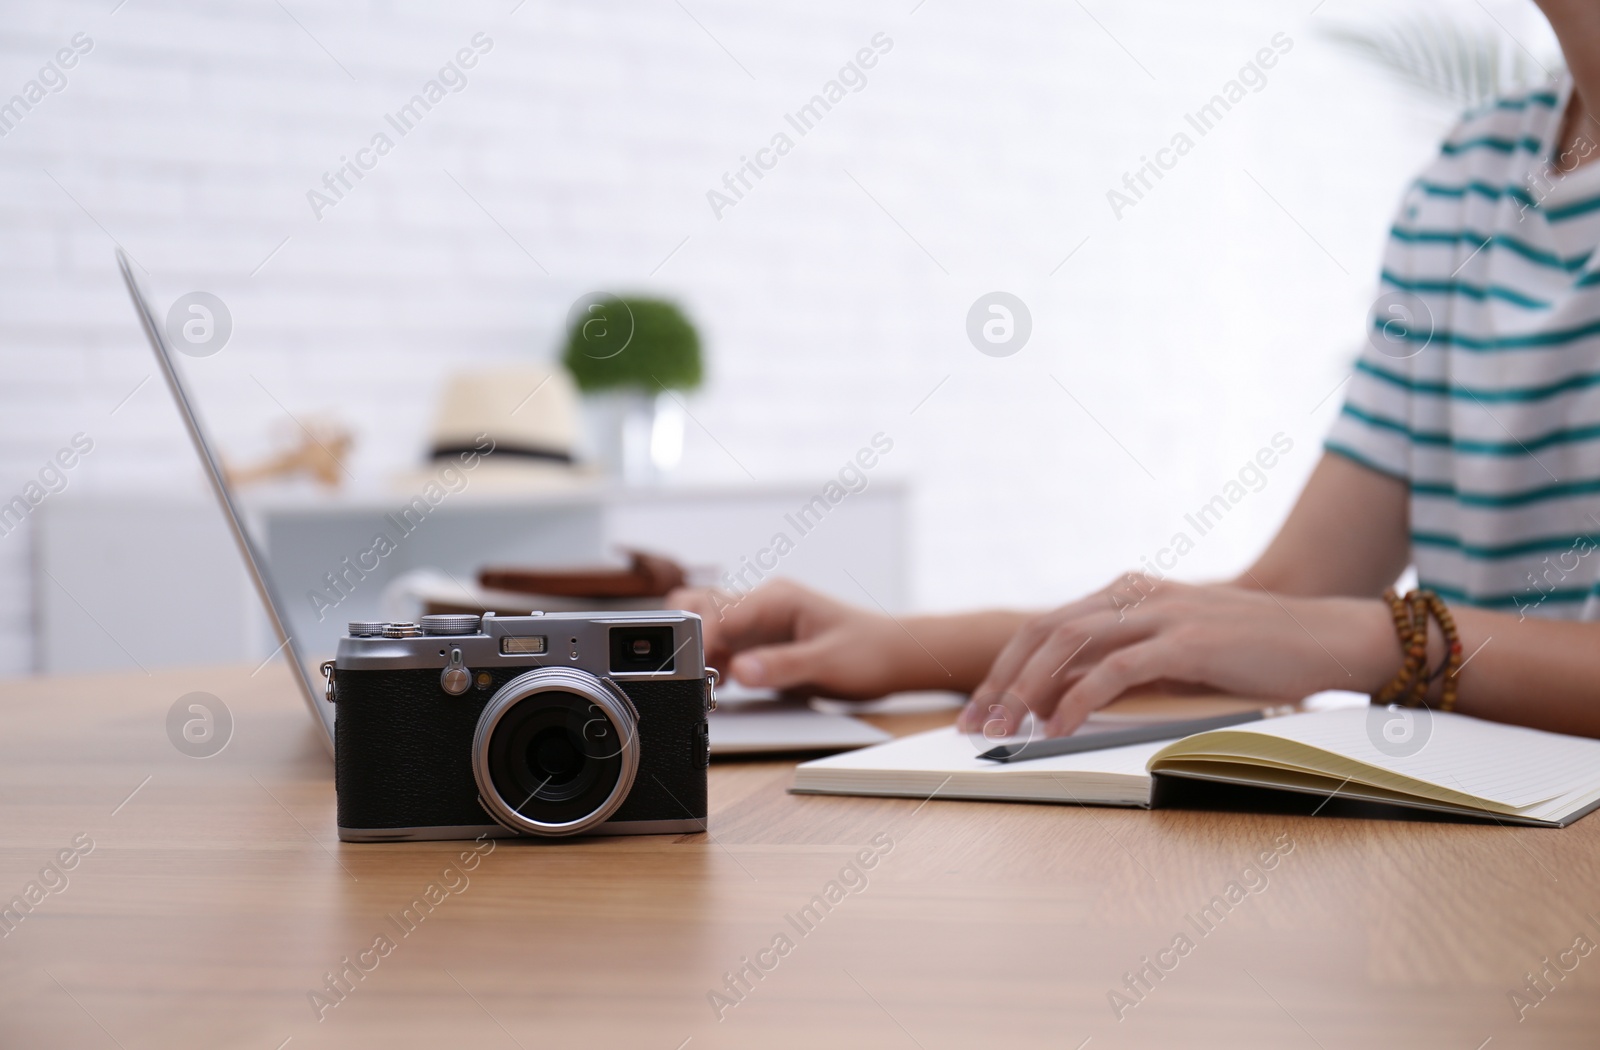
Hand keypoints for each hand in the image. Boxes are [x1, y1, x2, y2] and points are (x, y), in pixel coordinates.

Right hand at [667, 579, 916, 698]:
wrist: (893, 656)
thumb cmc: (869, 652)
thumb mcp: (828, 662)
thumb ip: (783, 665)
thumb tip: (740, 670)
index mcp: (776, 599)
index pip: (719, 611)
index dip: (699, 640)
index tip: (692, 670)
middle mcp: (761, 605)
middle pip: (700, 606)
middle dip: (689, 638)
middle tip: (696, 676)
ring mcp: (759, 623)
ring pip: (708, 628)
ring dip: (701, 656)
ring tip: (708, 689)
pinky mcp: (760, 644)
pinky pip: (724, 649)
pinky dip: (714, 667)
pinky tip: (721, 691)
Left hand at [956, 575, 1396, 736]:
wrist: (1325, 636)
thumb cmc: (1253, 651)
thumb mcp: (1176, 652)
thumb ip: (1126, 662)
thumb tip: (1069, 697)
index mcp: (1128, 593)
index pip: (1046, 626)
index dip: (1005, 666)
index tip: (980, 706)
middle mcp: (1136, 595)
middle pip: (1044, 631)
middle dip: (1001, 679)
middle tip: (974, 723)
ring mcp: (1160, 614)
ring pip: (1069, 645)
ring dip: (1026, 690)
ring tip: (1004, 728)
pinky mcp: (1186, 642)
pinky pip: (1114, 671)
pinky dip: (1076, 699)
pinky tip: (1055, 727)